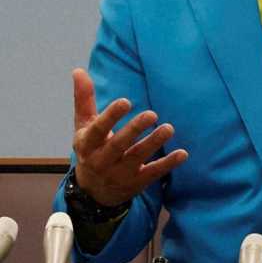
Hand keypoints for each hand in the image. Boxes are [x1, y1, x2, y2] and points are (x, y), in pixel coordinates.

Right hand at [72, 68, 187, 205]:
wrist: (92, 192)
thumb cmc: (91, 148)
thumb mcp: (84, 125)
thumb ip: (84, 99)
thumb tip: (79, 70)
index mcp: (88, 144)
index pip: (98, 130)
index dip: (111, 116)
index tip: (125, 101)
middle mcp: (102, 161)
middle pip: (118, 145)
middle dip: (134, 130)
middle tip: (152, 114)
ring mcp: (119, 174)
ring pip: (137, 158)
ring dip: (153, 143)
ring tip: (168, 128)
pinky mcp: (136, 183)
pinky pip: (153, 173)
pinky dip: (168, 164)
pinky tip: (183, 154)